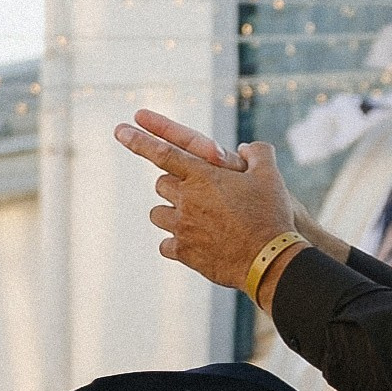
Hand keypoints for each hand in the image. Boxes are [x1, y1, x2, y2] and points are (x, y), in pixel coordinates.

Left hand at [113, 112, 297, 290]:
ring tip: (191, 218)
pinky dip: (175, 243)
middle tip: (194, 193)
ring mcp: (183, 227)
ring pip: (157, 213)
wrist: (269, 259)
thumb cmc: (271, 214)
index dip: (139, 140)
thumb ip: (258, 153)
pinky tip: (192, 244)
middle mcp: (187, 199)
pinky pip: (165, 244)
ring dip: (170, 213)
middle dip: (173, 186)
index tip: (120, 131)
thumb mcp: (270, 176)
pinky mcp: (185, 253)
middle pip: (161, 184)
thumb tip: (248, 148)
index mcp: (202, 175)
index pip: (162, 152)